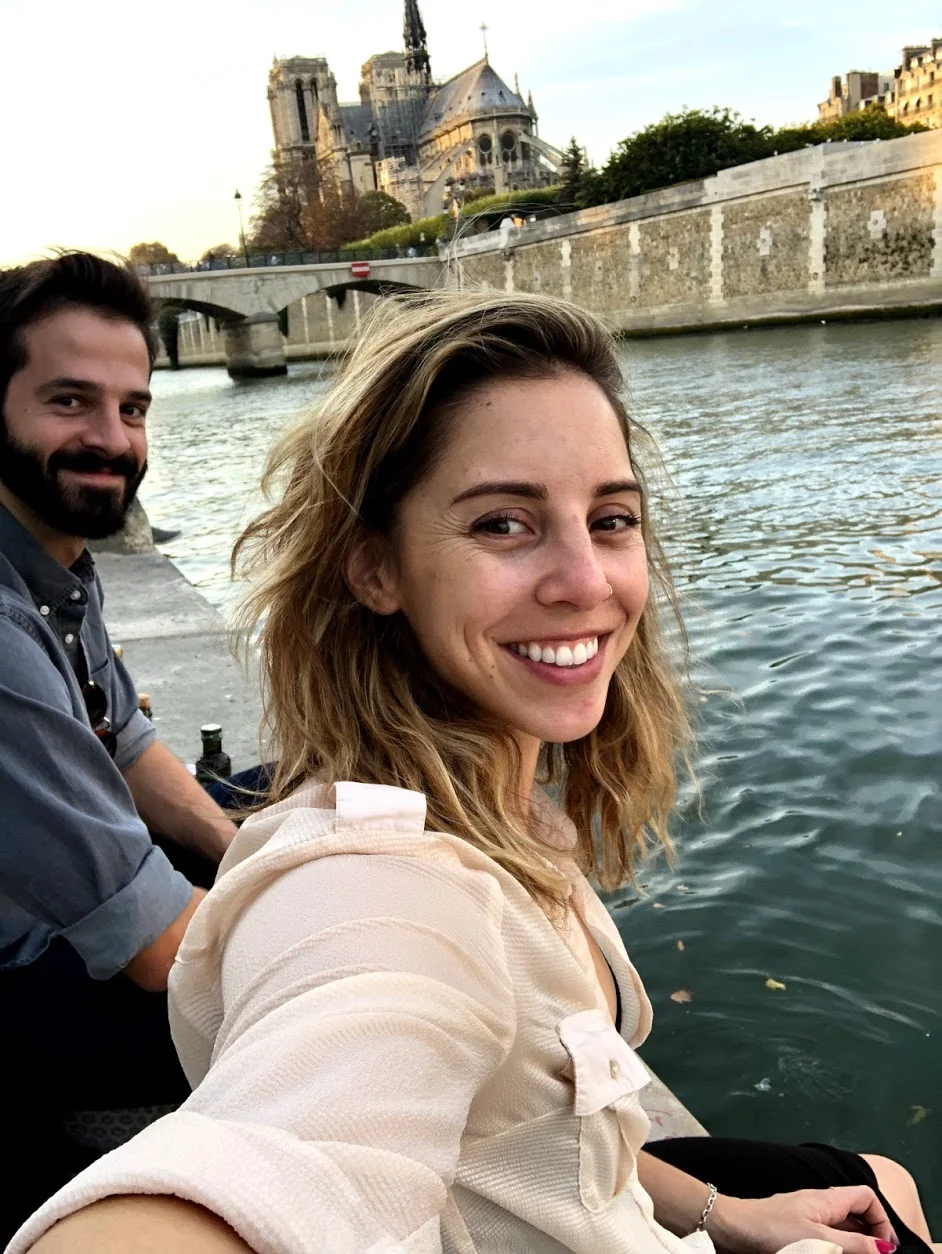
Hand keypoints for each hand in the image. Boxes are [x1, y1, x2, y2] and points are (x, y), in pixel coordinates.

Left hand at [709, 1187, 897, 1253]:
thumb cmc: (771, 1229)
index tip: (885, 1249)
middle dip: (869, 1234)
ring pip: (840, 1225)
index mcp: (827, 1199)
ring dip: (851, 1242)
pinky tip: (829, 1253)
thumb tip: (885, 1248)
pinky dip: (833, 1245)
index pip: (866, 1197)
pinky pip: (824, 1235)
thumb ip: (853, 1243)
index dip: (881, 1220)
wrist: (731, 1228)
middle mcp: (819, 1204)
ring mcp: (806, 1216)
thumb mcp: (818, 1240)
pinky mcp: (793, 1230)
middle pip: (856, 1213)